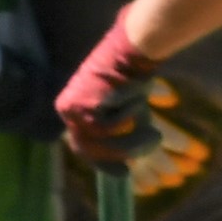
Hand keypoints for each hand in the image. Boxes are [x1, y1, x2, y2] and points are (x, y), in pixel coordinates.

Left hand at [56, 26, 221, 206]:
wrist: (131, 47)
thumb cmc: (131, 76)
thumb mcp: (123, 111)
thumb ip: (121, 134)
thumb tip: (132, 161)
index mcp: (71, 111)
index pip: (82, 147)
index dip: (103, 163)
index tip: (124, 173)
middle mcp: (67, 111)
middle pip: (88, 149)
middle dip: (120, 154)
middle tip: (147, 153)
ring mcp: (73, 108)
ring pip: (102, 140)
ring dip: (132, 140)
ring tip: (154, 134)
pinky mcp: (85, 103)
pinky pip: (110, 125)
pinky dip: (128, 115)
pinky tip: (138, 98)